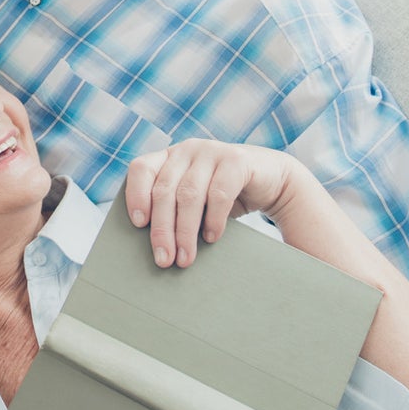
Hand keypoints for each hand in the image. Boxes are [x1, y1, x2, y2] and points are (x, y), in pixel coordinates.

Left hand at [125, 139, 295, 267]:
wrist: (272, 181)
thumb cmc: (224, 197)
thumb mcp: (195, 201)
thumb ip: (174, 211)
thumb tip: (155, 248)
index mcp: (169, 157)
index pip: (141, 169)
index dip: (135, 195)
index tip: (138, 224)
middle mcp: (186, 150)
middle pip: (164, 190)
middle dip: (162, 229)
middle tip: (164, 260)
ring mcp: (211, 151)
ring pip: (189, 195)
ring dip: (185, 231)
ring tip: (185, 258)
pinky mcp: (236, 160)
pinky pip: (219, 193)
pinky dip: (213, 220)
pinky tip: (212, 238)